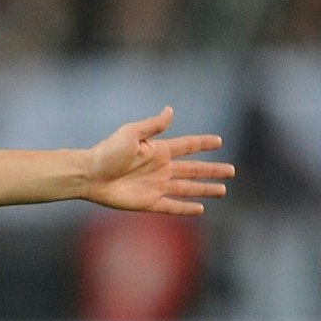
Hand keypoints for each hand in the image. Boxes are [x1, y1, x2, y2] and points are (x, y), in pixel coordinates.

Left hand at [83, 107, 234, 216]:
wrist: (89, 175)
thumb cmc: (107, 152)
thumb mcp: (131, 134)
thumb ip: (153, 126)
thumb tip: (170, 110)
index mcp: (159, 150)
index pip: (188, 146)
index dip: (203, 144)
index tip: (219, 141)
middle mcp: (160, 168)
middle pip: (194, 169)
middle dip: (213, 170)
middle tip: (231, 172)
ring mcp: (156, 186)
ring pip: (187, 188)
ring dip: (204, 189)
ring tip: (222, 191)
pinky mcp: (148, 202)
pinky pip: (171, 206)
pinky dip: (186, 208)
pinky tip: (200, 209)